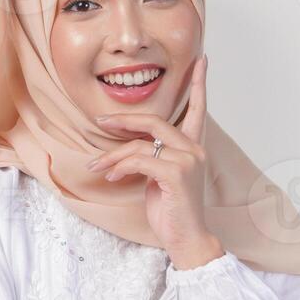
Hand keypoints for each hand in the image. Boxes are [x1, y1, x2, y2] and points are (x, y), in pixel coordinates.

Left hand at [86, 54, 222, 268]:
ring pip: (140, 144)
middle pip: (155, 121)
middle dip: (123, 121)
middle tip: (100, 122)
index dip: (199, 84)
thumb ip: (154, 157)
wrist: (186, 239)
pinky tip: (110, 177)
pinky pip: (139, 160)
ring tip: (98, 165)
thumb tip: (128, 148)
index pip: (198, 109)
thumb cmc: (173, 210)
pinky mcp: (176, 174)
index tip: (202, 60)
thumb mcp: (160, 178)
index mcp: (195, 148)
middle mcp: (195, 149)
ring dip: (112, 155)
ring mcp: (188, 160)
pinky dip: (119, 167)